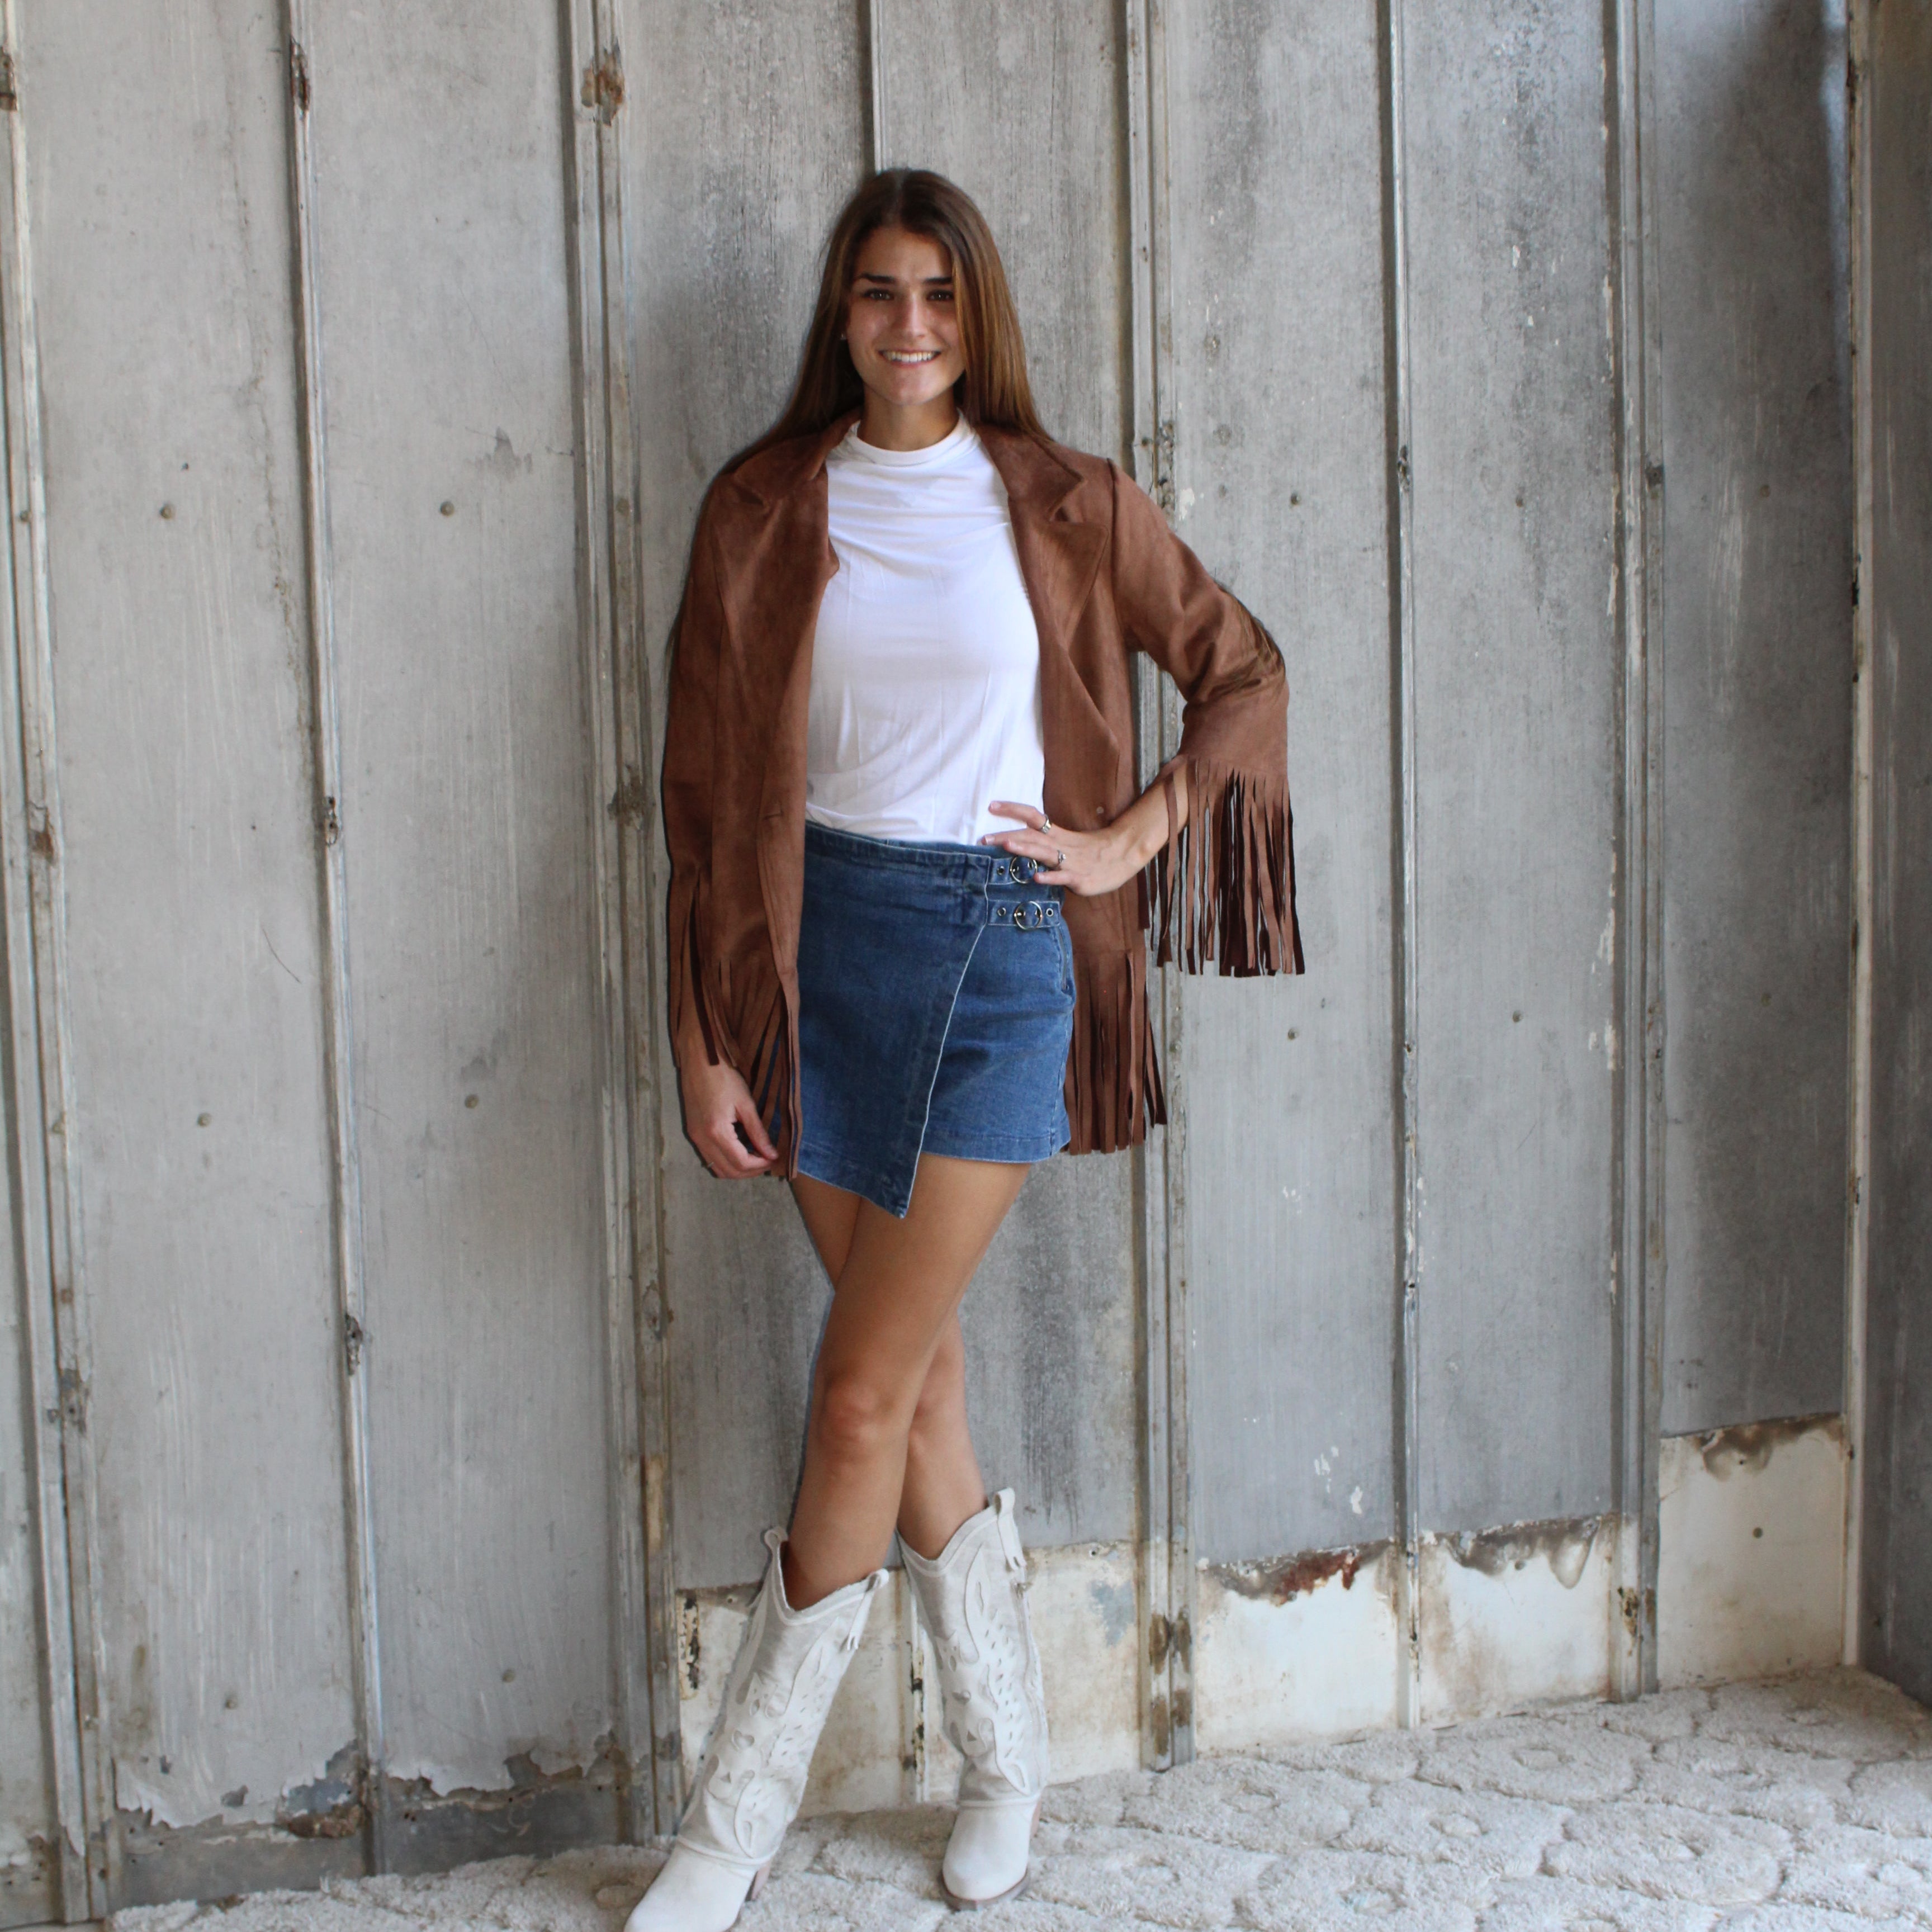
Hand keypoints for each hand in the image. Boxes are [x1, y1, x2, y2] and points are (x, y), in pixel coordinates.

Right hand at [680, 1055, 778, 1177]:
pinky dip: (726, 1160)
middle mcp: (702, 1139)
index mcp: (716, 1132)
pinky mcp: (693, 1133)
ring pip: (717, 1168)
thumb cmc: (724, 1077)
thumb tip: (772, 1154)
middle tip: (767, 1161)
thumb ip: (758, 1132)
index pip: (740, 1163)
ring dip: (737, 1169)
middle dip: (750, 1171)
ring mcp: (694, 1137)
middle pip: (728, 1171)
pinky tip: (740, 1150)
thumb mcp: (746, 1103)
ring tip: (755, 1158)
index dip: (759, 1165)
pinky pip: (709, 1157)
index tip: (773, 1159)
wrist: (699, 1060)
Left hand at [980, 800, 1149, 898]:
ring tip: (1005, 846)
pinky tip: (1035, 878)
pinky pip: (1062, 877)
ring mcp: (1069, 861)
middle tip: (983, 838)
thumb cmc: (1094, 851)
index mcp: (1057, 834)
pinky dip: (1049, 877)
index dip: (1012, 809)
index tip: (991, 805)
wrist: (1125, 855)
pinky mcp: (1079, 878)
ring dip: (1024, 849)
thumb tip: (1021, 841)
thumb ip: (1046, 843)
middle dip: (1007, 836)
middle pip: (1031, 836)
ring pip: (1044, 853)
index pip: (1032, 816)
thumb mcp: (1068, 843)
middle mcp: (1060, 845)